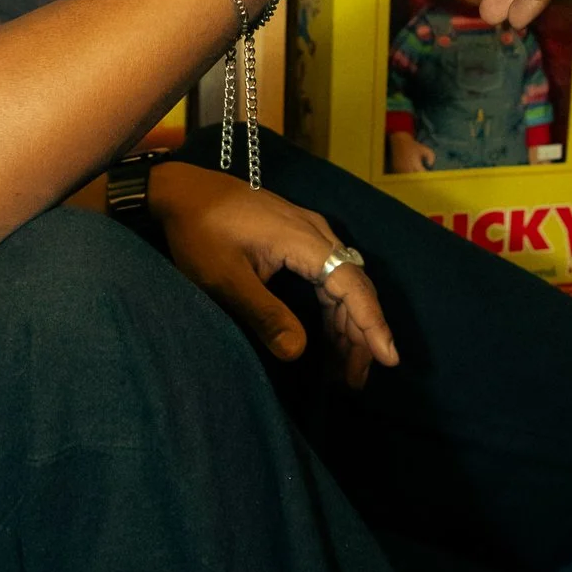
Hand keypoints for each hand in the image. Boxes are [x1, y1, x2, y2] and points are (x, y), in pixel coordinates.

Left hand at [152, 163, 397, 389]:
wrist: (183, 190)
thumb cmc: (200, 230)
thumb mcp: (226, 278)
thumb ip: (263, 313)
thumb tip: (297, 352)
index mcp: (304, 241)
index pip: (351, 286)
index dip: (372, 324)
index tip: (388, 358)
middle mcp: (317, 234)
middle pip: (354, 288)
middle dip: (361, 336)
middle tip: (355, 381)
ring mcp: (310, 234)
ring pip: (343, 284)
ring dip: (347, 326)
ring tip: (346, 370)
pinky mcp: (300, 239)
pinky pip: (329, 276)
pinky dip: (333, 309)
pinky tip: (330, 337)